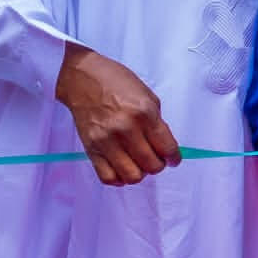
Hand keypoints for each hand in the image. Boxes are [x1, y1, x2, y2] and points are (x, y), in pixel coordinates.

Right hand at [54, 43, 179, 185]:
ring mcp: (106, 141)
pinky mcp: (90, 148)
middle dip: (159, 165)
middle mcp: (126, 129)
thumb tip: (165, 148)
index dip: (174, 158)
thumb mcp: (148, 97)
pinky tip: (123, 168)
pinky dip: (119, 178)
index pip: (167, 148)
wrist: (83, 79)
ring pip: (131, 176)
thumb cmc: (117, 83)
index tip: (174, 159)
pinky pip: (107, 177)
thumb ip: (157, 124)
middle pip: (151, 165)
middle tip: (156, 158)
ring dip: (140, 173)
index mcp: (144, 114)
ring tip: (139, 163)